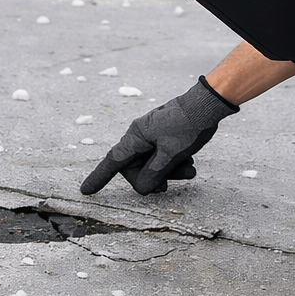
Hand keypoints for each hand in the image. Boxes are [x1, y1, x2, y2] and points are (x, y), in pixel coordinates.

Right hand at [79, 76, 237, 195]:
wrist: (208, 104)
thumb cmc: (188, 126)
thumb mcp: (171, 155)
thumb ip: (154, 174)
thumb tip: (142, 187)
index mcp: (136, 136)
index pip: (113, 161)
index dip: (99, 177)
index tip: (86, 191)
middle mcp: (141, 135)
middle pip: (137, 167)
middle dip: (153, 178)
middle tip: (167, 186)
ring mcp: (154, 134)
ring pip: (153, 163)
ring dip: (169, 172)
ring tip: (189, 171)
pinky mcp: (166, 135)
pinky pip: (164, 156)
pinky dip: (175, 163)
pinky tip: (190, 163)